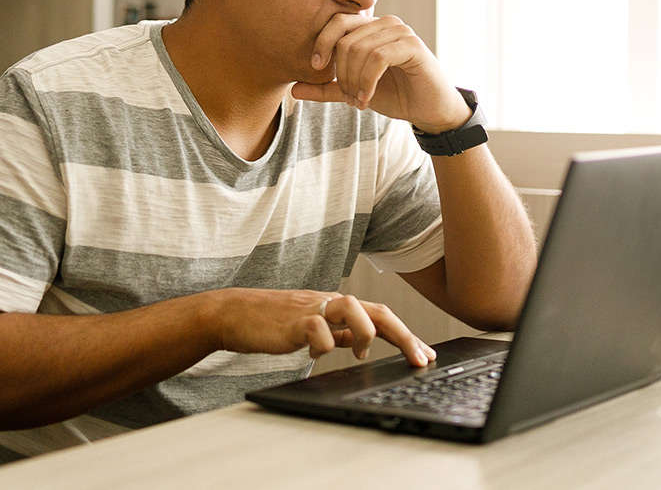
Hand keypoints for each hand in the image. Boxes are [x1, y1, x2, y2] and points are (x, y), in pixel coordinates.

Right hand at [211, 289, 436, 366]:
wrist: (235, 314)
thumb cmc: (273, 322)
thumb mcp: (314, 327)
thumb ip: (338, 332)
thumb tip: (361, 344)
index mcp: (337, 306)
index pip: (380, 315)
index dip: (406, 334)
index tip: (425, 354)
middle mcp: (330, 303)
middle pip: (376, 310)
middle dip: (403, 334)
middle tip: (419, 358)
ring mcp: (312, 308)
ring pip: (352, 307)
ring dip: (364, 333)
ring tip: (360, 353)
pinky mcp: (293, 320)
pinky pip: (317, 328)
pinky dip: (322, 345)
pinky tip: (313, 354)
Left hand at [292, 14, 469, 133]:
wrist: (430, 110)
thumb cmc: (396, 95)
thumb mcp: (354, 91)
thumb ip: (326, 89)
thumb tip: (293, 89)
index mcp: (371, 28)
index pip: (338, 22)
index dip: (322, 42)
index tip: (317, 68)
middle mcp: (386, 24)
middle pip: (346, 39)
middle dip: (341, 73)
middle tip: (347, 97)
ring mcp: (401, 32)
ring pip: (360, 49)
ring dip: (354, 81)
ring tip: (359, 101)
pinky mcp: (412, 46)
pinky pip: (378, 57)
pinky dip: (367, 81)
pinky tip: (367, 98)